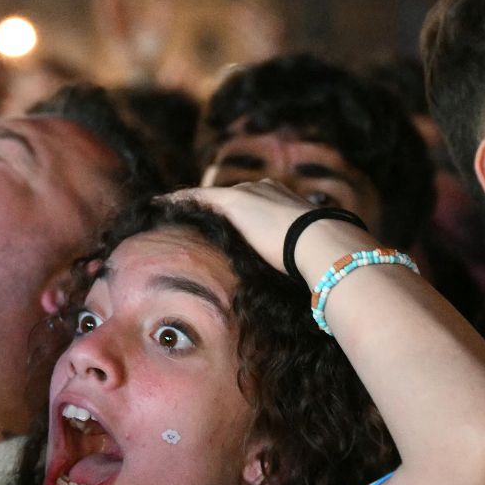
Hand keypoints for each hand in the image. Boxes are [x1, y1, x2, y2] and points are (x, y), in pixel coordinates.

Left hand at [169, 180, 380, 281]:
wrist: (323, 244)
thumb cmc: (323, 259)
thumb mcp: (309, 262)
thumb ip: (300, 268)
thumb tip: (308, 294)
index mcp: (286, 203)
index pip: (255, 207)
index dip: (240, 218)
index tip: (229, 228)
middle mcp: (266, 191)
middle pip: (230, 198)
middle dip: (212, 207)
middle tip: (191, 217)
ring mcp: (249, 194)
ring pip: (211, 196)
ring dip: (192, 203)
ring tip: (171, 210)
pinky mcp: (233, 202)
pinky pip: (196, 197)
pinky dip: (178, 200)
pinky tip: (161, 205)